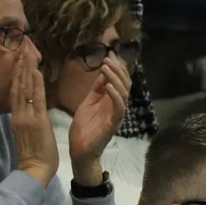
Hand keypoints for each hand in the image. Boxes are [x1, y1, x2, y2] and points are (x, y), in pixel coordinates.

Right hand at [10, 51, 59, 188]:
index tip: (19, 58)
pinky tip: (35, 70)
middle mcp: (19, 114)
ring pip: (25, 89)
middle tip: (22, 47)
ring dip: (26, 69)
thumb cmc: (34, 156)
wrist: (34, 171)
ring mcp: (27, 117)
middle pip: (18, 85)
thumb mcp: (27, 134)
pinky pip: (36, 99)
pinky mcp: (37, 121)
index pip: (16, 91)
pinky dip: (35, 84)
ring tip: (27, 52)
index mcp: (17, 117)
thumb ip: (27, 119)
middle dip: (20, 66)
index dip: (17, 74)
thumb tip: (30, 108)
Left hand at [69, 54, 131, 185]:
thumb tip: (103, 72)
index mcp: (111, 101)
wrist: (80, 150)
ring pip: (124, 93)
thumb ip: (96, 89)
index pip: (120, 80)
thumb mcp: (88, 102)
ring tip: (106, 67)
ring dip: (115, 78)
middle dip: (118, 69)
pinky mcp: (113, 124)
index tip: (109, 53)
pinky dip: (115, 95)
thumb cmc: (83, 128)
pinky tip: (108, 85)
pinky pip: (119, 108)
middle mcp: (117, 107)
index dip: (117, 66)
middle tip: (108, 58)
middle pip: (125, 84)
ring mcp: (117, 115)